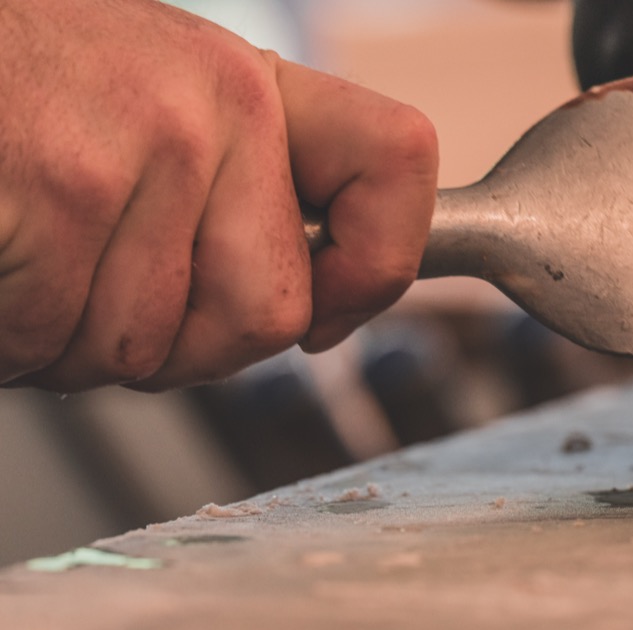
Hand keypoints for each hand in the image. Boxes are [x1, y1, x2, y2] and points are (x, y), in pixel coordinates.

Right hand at [0, 0, 438, 391]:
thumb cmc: (15, 82)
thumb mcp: (151, 104)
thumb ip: (237, 190)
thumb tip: (314, 313)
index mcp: (249, 86)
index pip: (398, 160)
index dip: (379, 264)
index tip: (336, 308)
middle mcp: (210, 107)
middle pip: (269, 318)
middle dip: (185, 346)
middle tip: (108, 295)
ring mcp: (135, 149)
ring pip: (150, 349)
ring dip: (77, 343)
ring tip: (34, 263)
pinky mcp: (58, 190)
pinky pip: (59, 339)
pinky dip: (15, 336)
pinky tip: (1, 267)